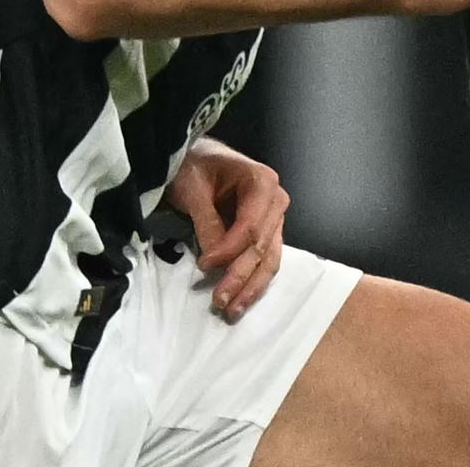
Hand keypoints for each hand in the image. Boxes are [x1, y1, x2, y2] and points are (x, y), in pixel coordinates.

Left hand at [163, 138, 288, 320]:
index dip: (228, 251)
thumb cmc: (195, 166)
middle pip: (262, 247)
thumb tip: (213, 261)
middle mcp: (276, 201)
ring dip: (252, 287)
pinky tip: (242, 299)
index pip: (251, 226)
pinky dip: (253, 280)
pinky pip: (265, 259)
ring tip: (232, 311)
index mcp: (263, 182)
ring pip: (270, 259)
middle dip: (241, 277)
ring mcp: (275, 218)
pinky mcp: (267, 232)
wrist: (199, 158)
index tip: (202, 265)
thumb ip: (206, 222)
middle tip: (219, 302)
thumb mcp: (193, 188)